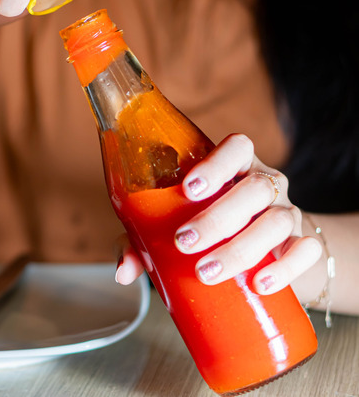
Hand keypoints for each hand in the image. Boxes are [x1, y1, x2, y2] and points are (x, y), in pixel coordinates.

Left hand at [115, 133, 322, 294]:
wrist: (263, 257)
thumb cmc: (207, 234)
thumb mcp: (172, 230)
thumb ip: (143, 243)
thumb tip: (123, 272)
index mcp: (235, 169)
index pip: (238, 147)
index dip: (216, 163)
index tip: (189, 189)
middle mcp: (265, 185)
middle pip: (253, 188)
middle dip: (216, 218)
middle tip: (184, 243)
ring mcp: (287, 213)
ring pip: (277, 220)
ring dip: (240, 248)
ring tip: (208, 272)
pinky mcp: (303, 244)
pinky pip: (306, 250)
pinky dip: (285, 267)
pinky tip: (261, 283)